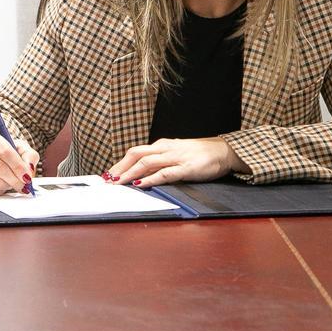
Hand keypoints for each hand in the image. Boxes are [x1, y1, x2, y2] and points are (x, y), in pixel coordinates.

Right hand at [0, 129, 39, 194]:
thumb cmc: (7, 151)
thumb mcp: (21, 148)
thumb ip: (29, 156)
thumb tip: (29, 168)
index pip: (4, 151)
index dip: (18, 166)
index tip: (27, 176)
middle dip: (14, 179)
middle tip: (24, 185)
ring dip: (7, 185)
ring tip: (12, 181)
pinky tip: (2, 184)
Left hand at [106, 137, 246, 187]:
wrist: (224, 151)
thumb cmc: (199, 154)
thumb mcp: (176, 154)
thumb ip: (160, 161)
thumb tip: (142, 172)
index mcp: (161, 145)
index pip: (135, 152)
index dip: (120, 163)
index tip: (109, 174)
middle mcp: (165, 149)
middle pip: (135, 154)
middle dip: (120, 167)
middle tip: (108, 180)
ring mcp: (175, 157)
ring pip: (146, 162)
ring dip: (130, 173)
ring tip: (119, 183)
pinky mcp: (186, 168)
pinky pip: (165, 173)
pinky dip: (151, 179)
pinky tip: (142, 185)